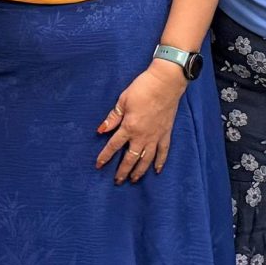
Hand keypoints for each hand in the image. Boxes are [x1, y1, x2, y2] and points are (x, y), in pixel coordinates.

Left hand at [97, 60, 186, 182]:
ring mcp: (155, 136)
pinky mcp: (166, 133)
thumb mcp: (123, 100)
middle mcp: (142, 136)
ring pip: (146, 159)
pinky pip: (163, 152)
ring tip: (134, 180)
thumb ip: (113, 117)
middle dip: (123, 171)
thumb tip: (101, 130)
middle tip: (117, 181)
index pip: (113, 146)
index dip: (105, 157)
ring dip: (139, 171)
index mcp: (129, 127)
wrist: (165, 83)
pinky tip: (156, 171)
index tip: (98, 165)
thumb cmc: (142, 88)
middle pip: (130, 158)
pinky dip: (160, 162)